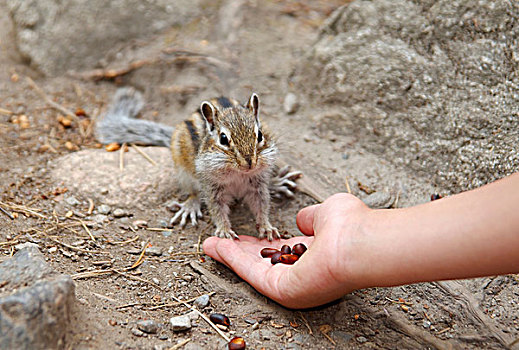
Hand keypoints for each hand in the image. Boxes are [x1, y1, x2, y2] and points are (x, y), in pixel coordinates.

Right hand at [202, 193, 370, 307]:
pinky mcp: (283, 290)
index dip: (258, 243)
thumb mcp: (328, 213)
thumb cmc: (353, 226)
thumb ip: (312, 217)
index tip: (242, 236)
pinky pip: (252, 274)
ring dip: (230, 256)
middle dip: (237, 252)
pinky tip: (219, 247)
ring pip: (253, 270)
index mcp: (312, 255)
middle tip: (217, 243)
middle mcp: (301, 272)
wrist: (362, 243)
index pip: (278, 251)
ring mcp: (291, 284)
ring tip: (210, 244)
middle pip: (261, 263)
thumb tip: (302, 220)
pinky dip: (233, 260)